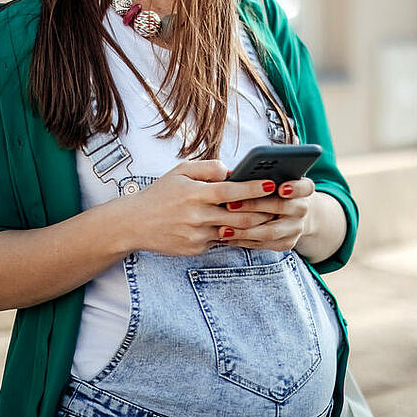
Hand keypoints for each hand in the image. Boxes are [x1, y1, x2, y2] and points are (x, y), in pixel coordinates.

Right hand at [119, 160, 277, 255]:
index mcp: (195, 194)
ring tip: (271, 217)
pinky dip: (235, 234)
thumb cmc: (161, 193)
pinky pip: (221, 241)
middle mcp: (197, 216)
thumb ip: (208, 168)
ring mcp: (197, 236)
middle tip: (282, 204)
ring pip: (234, 231)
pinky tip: (248, 229)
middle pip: (239, 216)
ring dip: (254, 226)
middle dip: (263, 210)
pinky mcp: (195, 249)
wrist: (134, 223)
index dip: (254, 188)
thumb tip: (231, 171)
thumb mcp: (180, 171)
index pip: (231, 191)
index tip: (272, 184)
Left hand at [221, 177, 315, 251]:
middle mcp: (302, 209)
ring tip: (223, 228)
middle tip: (230, 205)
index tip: (281, 189)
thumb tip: (233, 174)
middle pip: (281, 207)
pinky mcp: (286, 243)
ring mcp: (296, 228)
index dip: (295, 188)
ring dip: (244, 231)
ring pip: (270, 231)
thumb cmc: (273, 190)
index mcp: (303, 188)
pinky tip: (226, 237)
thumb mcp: (274, 179)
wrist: (291, 214)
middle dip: (254, 205)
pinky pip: (263, 244)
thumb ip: (262, 177)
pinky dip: (243, 241)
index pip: (305, 187)